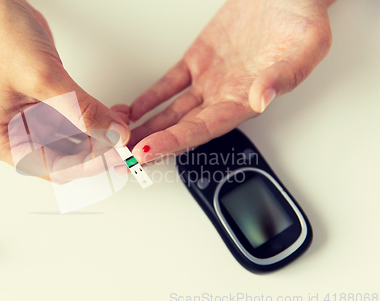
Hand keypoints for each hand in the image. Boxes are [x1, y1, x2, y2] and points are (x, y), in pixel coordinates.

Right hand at [0, 0, 130, 180]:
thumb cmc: (0, 38)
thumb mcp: (43, 79)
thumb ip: (82, 110)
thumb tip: (114, 134)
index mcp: (1, 140)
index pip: (54, 167)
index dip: (88, 165)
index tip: (116, 156)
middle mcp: (16, 136)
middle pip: (67, 158)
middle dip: (98, 150)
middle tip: (125, 142)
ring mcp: (33, 122)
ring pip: (77, 143)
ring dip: (102, 135)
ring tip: (123, 124)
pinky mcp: (48, 108)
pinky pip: (78, 123)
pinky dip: (98, 120)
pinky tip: (115, 115)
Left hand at [128, 0, 333, 162]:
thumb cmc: (301, 19)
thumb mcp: (304, 47)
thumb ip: (283, 76)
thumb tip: (262, 98)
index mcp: (246, 100)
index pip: (204, 129)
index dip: (175, 142)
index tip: (150, 151)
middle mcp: (224, 96)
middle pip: (182, 128)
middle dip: (153, 143)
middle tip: (125, 155)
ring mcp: (209, 80)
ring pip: (171, 110)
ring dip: (147, 126)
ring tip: (122, 139)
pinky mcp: (198, 60)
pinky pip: (168, 84)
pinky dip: (150, 98)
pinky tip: (134, 111)